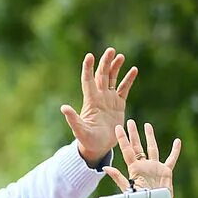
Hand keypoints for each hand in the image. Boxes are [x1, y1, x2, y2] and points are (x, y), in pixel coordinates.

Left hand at [61, 47, 137, 163]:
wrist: (98, 147)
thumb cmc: (87, 140)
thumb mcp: (80, 130)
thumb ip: (73, 119)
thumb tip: (63, 108)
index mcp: (90, 101)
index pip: (88, 80)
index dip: (88, 68)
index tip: (89, 55)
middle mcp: (99, 97)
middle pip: (102, 75)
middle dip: (106, 63)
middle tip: (111, 50)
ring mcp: (109, 100)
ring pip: (113, 79)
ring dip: (116, 67)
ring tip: (120, 56)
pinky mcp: (119, 104)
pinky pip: (124, 88)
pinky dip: (128, 79)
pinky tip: (134, 70)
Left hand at [104, 119, 180, 195]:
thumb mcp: (127, 189)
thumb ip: (118, 177)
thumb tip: (105, 168)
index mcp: (134, 169)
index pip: (127, 150)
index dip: (123, 139)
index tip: (118, 128)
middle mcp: (143, 166)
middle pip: (137, 146)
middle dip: (133, 134)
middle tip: (130, 122)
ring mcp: (155, 167)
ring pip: (152, 148)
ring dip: (150, 137)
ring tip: (147, 125)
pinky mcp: (166, 171)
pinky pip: (171, 159)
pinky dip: (175, 151)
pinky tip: (177, 141)